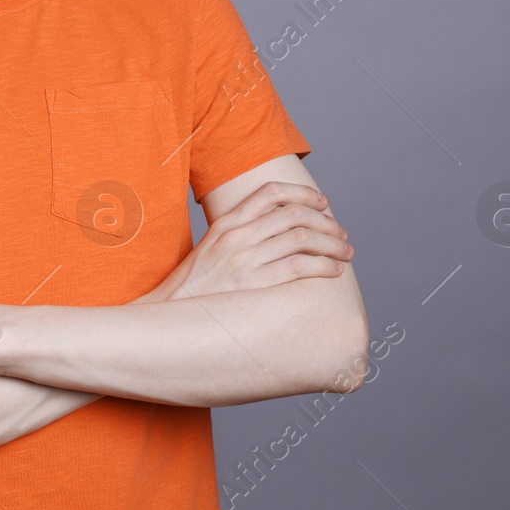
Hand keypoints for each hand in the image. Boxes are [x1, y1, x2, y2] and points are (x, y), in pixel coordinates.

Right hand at [149, 181, 353, 301]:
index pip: (270, 192)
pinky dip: (322, 265)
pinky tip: (333, 271)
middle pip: (294, 214)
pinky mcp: (250, 285)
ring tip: (346, 253)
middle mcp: (236, 236)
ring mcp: (243, 260)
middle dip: (326, 223)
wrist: (163, 317)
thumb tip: (275, 233)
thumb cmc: (192, 289)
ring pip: (302, 238)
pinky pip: (297, 267)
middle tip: (342, 235)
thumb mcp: (210, 251)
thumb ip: (238, 237)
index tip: (323, 202)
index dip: (303, 193)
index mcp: (226, 223)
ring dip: (331, 244)